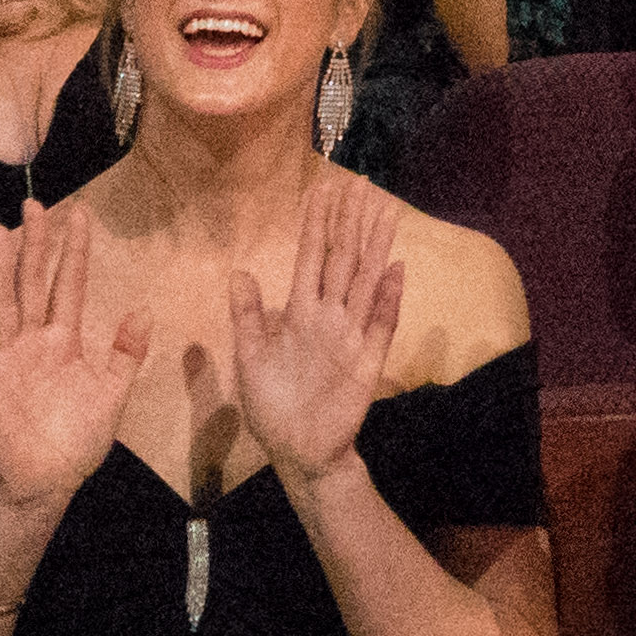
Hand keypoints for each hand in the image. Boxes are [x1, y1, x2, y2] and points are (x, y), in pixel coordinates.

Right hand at [0, 202, 154, 514]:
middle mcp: (33, 343)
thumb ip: (125, 355)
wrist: (44, 484)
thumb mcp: (111, 397)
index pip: (69, 284)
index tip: (78, 212)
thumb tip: (144, 311)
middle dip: (34, 244)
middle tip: (33, 203)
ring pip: (2, 304)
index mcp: (63, 341)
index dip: (74, 249)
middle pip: (32, 282)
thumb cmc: (77, 442)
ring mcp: (7, 361)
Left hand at [217, 161, 404, 495]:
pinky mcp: (368, 362)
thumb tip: (239, 270)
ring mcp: (351, 336)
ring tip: (384, 211)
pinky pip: (381, 324)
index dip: (317, 223)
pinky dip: (388, 298)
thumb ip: (248, 316)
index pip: (311, 256)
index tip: (323, 188)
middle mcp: (328, 317)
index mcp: (298, 313)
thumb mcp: (249, 359)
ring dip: (375, 246)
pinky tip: (396, 269)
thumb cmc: (272, 406)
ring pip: (364, 281)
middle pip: (343, 259)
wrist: (299, 452)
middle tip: (361, 182)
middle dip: (351, 221)